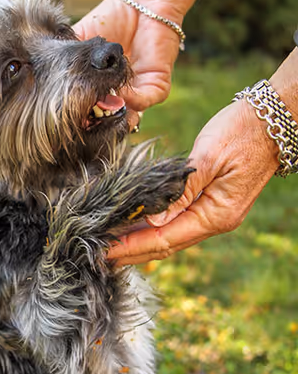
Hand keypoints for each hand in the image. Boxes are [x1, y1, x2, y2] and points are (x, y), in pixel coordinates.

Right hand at [73, 0, 181, 111]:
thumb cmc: (107, 22)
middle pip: (109, 119)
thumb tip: (52, 90)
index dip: (82, 116)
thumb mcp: (77, 44)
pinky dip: (134, 102)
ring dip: (116, 117)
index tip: (71, 118)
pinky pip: (146, 101)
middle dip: (99, 119)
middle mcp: (119, 94)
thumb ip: (66, 63)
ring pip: (128, 117)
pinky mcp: (157, 86)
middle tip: (88, 116)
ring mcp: (138, 92)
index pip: (91, 110)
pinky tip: (123, 94)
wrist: (139, 4)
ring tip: (105, 111)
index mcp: (100, 87)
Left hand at [107, 99, 278, 265]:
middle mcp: (215, 220)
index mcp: (217, 214)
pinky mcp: (210, 202)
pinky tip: (133, 226)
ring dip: (141, 241)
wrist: (272, 118)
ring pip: (170, 236)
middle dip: (133, 250)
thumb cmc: (240, 132)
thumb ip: (179, 192)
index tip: (106, 252)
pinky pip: (176, 222)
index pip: (165, 240)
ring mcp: (214, 213)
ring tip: (110, 244)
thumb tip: (153, 221)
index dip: (133, 247)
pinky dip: (153, 227)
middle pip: (166, 244)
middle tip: (100, 254)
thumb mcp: (207, 159)